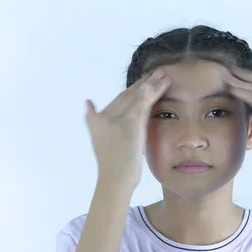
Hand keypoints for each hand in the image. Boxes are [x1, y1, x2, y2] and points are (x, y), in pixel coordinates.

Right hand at [86, 69, 170, 186]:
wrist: (114, 180)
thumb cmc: (113, 168)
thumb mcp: (102, 143)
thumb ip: (100, 124)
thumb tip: (88, 104)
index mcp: (99, 120)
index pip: (119, 100)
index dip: (132, 89)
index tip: (143, 81)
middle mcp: (106, 116)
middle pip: (127, 94)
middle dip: (142, 82)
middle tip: (155, 72)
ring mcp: (117, 118)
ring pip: (137, 95)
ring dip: (151, 82)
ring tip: (163, 73)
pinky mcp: (130, 122)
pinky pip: (144, 101)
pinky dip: (154, 90)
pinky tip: (163, 82)